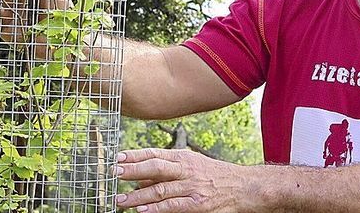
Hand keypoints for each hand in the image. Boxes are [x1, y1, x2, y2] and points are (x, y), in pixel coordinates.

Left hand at [114, 148, 259, 212]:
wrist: (245, 187)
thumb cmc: (216, 176)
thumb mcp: (192, 166)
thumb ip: (167, 171)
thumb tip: (141, 177)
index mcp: (184, 157)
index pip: (155, 153)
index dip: (135, 156)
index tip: (117, 158)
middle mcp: (187, 169)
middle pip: (155, 167)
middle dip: (132, 171)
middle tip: (114, 175)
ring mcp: (193, 186)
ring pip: (160, 189)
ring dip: (137, 196)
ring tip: (120, 201)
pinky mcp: (199, 205)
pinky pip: (173, 206)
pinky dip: (156, 209)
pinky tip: (142, 210)